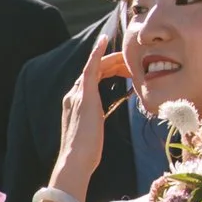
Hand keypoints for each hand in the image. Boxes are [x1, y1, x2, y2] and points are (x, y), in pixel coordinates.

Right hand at [51, 44, 123, 201]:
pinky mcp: (84, 95)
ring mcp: (77, 94)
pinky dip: (97, 53)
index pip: (90, 81)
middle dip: (112, 65)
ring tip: (128, 58)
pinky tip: (104, 41)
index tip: (118, 68)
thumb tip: (99, 125)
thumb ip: (95, 124)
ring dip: (112, 60)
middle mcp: (72, 96)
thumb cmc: (86, 154)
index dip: (104, 71)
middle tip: (130, 63)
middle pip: (93, 72)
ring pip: (95, 68)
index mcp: (74, 105)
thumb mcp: (93, 135)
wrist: (76, 160)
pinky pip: (90, 67)